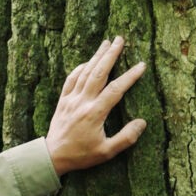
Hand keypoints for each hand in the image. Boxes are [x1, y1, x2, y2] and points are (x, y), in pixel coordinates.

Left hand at [45, 36, 146, 175]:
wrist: (52, 156)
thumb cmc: (81, 155)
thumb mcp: (107, 152)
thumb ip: (126, 138)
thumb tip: (142, 122)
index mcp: (94, 113)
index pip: (115, 89)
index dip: (129, 76)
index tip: (141, 65)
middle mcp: (82, 102)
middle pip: (98, 73)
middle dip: (110, 54)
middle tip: (120, 39)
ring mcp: (70, 99)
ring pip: (85, 72)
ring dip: (96, 56)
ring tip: (106, 42)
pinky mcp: (62, 100)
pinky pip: (71, 79)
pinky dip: (80, 68)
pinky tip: (87, 62)